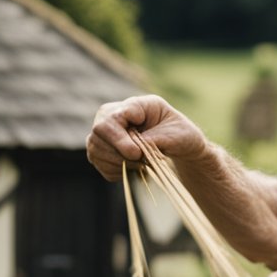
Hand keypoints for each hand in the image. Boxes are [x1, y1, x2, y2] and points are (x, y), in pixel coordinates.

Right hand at [86, 95, 208, 181]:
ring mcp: (105, 132)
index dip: (121, 138)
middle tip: (140, 160)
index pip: (113, 117)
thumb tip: (135, 149)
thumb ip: (157, 139)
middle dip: (119, 151)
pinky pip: (99, 163)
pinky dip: (116, 171)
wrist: (179, 147)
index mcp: (136, 105)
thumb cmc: (180, 135)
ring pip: (96, 149)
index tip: (137, 152)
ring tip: (140, 164)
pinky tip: (132, 168)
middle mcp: (114, 114)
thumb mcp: (178, 134)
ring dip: (119, 163)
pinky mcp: (102, 150)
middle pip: (99, 132)